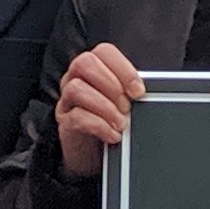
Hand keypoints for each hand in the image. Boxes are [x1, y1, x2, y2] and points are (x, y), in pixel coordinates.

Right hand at [54, 43, 144, 179]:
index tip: (138, 90)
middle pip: (85, 63)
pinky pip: (76, 117)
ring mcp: (67, 101)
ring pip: (77, 88)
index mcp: (94, 68)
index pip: (104, 52)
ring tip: (121, 122)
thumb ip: (131, 91)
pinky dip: (100, 125)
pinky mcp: (65, 123)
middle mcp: (76, 78)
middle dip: (111, 85)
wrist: (96, 156)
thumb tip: (144, 91)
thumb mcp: (123, 102)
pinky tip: (113, 134)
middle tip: (127, 106)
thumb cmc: (113, 123)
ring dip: (105, 106)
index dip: (123, 68)